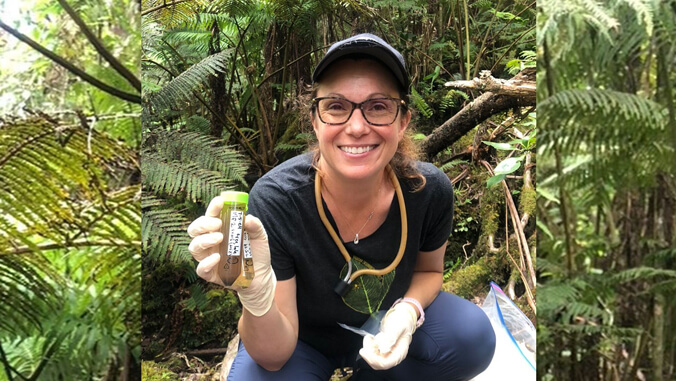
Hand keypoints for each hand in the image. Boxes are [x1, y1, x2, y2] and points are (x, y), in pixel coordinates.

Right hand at [187, 196, 275, 315]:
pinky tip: (217, 258)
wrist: (261, 277)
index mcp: (220, 229)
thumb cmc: (257, 253)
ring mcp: (209, 258)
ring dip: (204, 240)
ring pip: (194, 247)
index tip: (220, 202)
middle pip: (195, 230)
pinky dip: (206, 263)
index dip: (213, 207)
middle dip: (203, 223)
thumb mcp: (260, 237)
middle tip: (218, 224)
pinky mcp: (211, 274)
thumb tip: (248, 218)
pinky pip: (201, 269)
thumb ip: (256, 226)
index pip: (211, 215)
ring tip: (219, 238)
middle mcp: (211, 242)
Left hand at [359, 302, 417, 369]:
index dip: (374, 359)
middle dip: (369, 354)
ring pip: (373, 359)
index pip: (386, 363)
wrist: (402, 316)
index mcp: (400, 352)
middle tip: (367, 339)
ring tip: (369, 337)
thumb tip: (383, 350)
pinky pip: (373, 353)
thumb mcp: (397, 326)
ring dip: (368, 349)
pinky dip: (368, 346)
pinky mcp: (382, 350)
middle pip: (378, 363)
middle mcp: (394, 355)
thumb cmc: (402, 320)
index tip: (366, 350)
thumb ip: (390, 338)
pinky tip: (370, 338)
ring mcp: (388, 353)